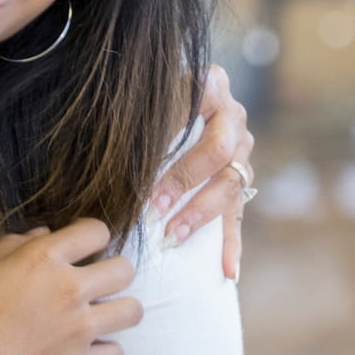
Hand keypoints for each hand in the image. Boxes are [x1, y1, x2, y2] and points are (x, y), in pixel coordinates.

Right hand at [0, 219, 142, 354]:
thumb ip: (9, 248)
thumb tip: (41, 235)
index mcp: (41, 259)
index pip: (96, 231)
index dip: (91, 236)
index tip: (82, 248)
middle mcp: (69, 290)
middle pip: (125, 269)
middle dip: (113, 272)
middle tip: (94, 284)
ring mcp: (80, 330)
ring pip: (132, 311)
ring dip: (117, 311)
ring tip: (97, 317)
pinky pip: (117, 353)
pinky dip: (105, 351)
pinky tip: (86, 351)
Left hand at [151, 64, 254, 278]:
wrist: (169, 100)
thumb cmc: (145, 102)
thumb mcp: (141, 100)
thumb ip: (136, 116)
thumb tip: (112, 154)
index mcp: (211, 83)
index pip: (199, 106)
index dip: (172, 136)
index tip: (146, 161)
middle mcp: (233, 115)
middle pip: (220, 151)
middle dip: (185, 181)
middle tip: (156, 207)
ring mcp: (242, 150)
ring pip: (230, 184)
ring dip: (200, 214)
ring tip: (174, 236)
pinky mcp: (241, 181)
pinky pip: (238, 215)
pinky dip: (231, 244)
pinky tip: (227, 270)